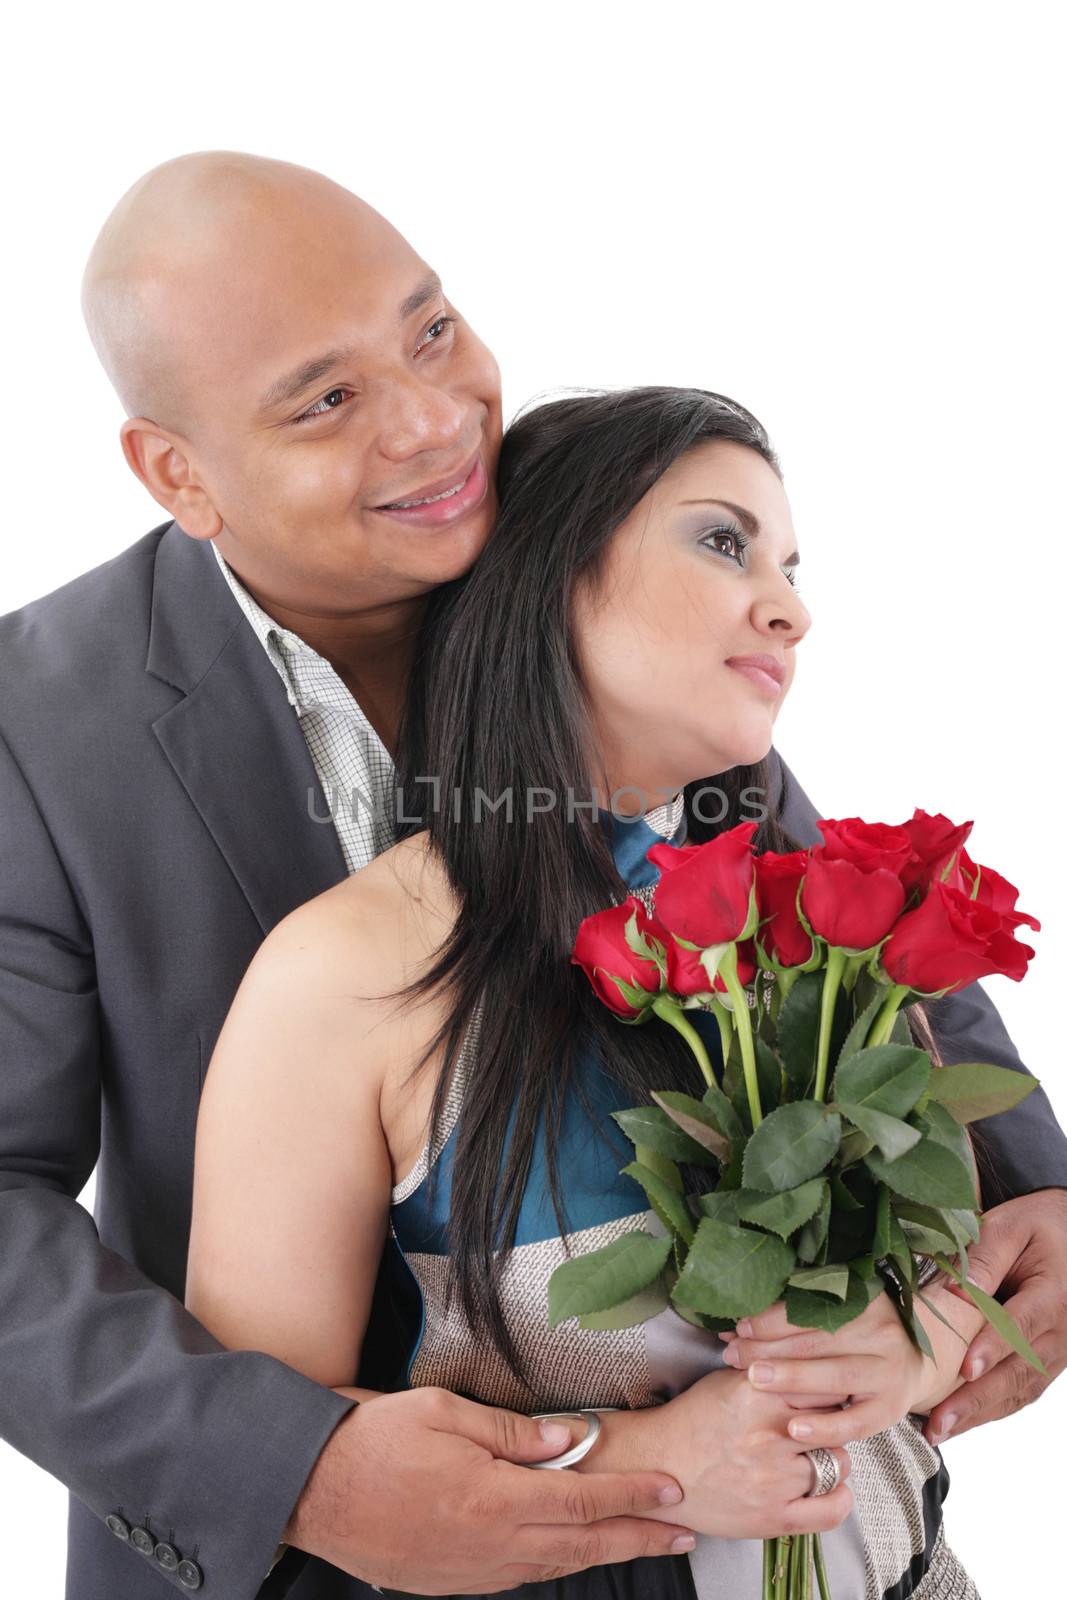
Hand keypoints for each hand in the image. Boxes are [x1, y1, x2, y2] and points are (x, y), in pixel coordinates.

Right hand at [283, 1385, 694, 1591]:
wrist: (310, 1490)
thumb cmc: (372, 1441)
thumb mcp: (445, 1413)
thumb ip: (513, 1432)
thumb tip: (569, 1440)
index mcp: (494, 1499)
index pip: (584, 1503)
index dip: (634, 1498)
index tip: (671, 1493)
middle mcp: (490, 1545)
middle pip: (582, 1546)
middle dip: (638, 1538)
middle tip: (682, 1534)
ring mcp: (470, 1571)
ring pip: (553, 1567)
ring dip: (601, 1554)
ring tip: (638, 1540)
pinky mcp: (450, 1582)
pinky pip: (517, 1576)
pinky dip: (554, 1562)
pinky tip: (566, 1550)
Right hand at [587, 1367, 853, 1540]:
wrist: (659, 1466)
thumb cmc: (694, 1420)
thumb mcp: (729, 1380)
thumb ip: (770, 1371)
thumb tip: (809, 1363)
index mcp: (759, 1394)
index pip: (823, 1384)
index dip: (830, 1387)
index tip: (830, 1391)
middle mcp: (769, 1435)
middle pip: (836, 1421)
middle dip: (835, 1421)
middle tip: (826, 1422)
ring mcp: (774, 1479)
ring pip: (838, 1462)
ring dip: (834, 1457)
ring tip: (819, 1453)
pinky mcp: (774, 1517)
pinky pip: (829, 1510)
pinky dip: (839, 1500)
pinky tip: (835, 1489)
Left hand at [718, 1287, 930, 1448]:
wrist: (914, 1361)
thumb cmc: (861, 1334)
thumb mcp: (842, 1311)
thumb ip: (800, 1311)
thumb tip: (741, 1323)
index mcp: (868, 1302)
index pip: (812, 1308)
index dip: (771, 1318)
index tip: (740, 1326)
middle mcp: (883, 1334)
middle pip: (818, 1340)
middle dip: (769, 1347)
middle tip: (734, 1353)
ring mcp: (890, 1373)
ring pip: (835, 1376)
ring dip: (791, 1378)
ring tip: (754, 1378)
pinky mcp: (892, 1410)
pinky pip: (855, 1422)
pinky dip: (824, 1427)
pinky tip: (793, 1428)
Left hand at [924, 1187, 1066, 1445]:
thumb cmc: (1038, 1226)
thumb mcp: (1011, 1225)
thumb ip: (985, 1258)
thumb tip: (955, 1293)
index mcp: (1052, 1294)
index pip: (1021, 1324)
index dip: (993, 1348)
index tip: (966, 1369)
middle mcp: (1060, 1331)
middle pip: (1018, 1371)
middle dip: (977, 1400)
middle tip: (939, 1422)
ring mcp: (1058, 1352)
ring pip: (1020, 1389)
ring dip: (980, 1413)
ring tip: (941, 1431)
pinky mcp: (1048, 1361)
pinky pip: (1023, 1391)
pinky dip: (993, 1409)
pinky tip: (961, 1421)